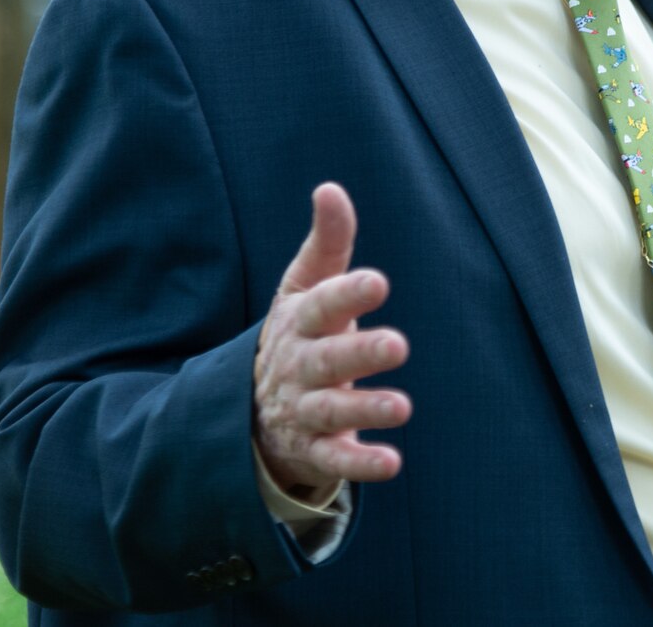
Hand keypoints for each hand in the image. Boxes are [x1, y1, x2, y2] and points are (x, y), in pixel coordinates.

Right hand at [254, 183, 411, 501]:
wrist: (250, 408)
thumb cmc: (298, 334)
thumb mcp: (304, 287)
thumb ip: (327, 243)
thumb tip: (330, 188)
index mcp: (298, 322)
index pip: (320, 304)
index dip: (347, 294)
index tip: (378, 282)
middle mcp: (298, 366)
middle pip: (327, 359)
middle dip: (360, 353)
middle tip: (399, 344)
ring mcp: (302, 410)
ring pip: (331, 411)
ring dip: (366, 410)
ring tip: (402, 407)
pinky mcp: (312, 450)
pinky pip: (335, 459)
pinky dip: (361, 464)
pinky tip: (393, 463)